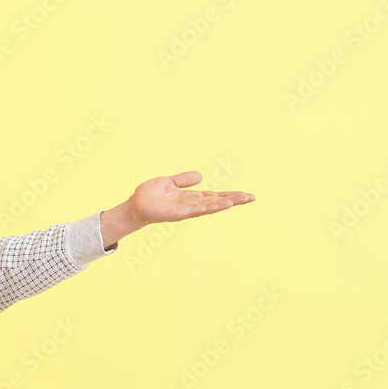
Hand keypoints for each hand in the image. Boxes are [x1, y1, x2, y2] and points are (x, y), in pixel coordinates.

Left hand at [126, 171, 254, 225]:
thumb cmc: (149, 195)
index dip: (229, 194)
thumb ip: (184, 180)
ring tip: (244, 199)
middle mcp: (192, 205)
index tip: (245, 194)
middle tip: (252, 197)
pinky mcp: (181, 213)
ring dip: (228, 202)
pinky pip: (200, 209)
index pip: (214, 196)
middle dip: (234, 199)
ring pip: (212, 205)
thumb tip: (201, 176)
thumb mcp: (169, 182)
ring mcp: (188, 210)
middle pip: (217, 201)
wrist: (135, 205)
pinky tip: (225, 204)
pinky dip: (213, 206)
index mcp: (190, 198)